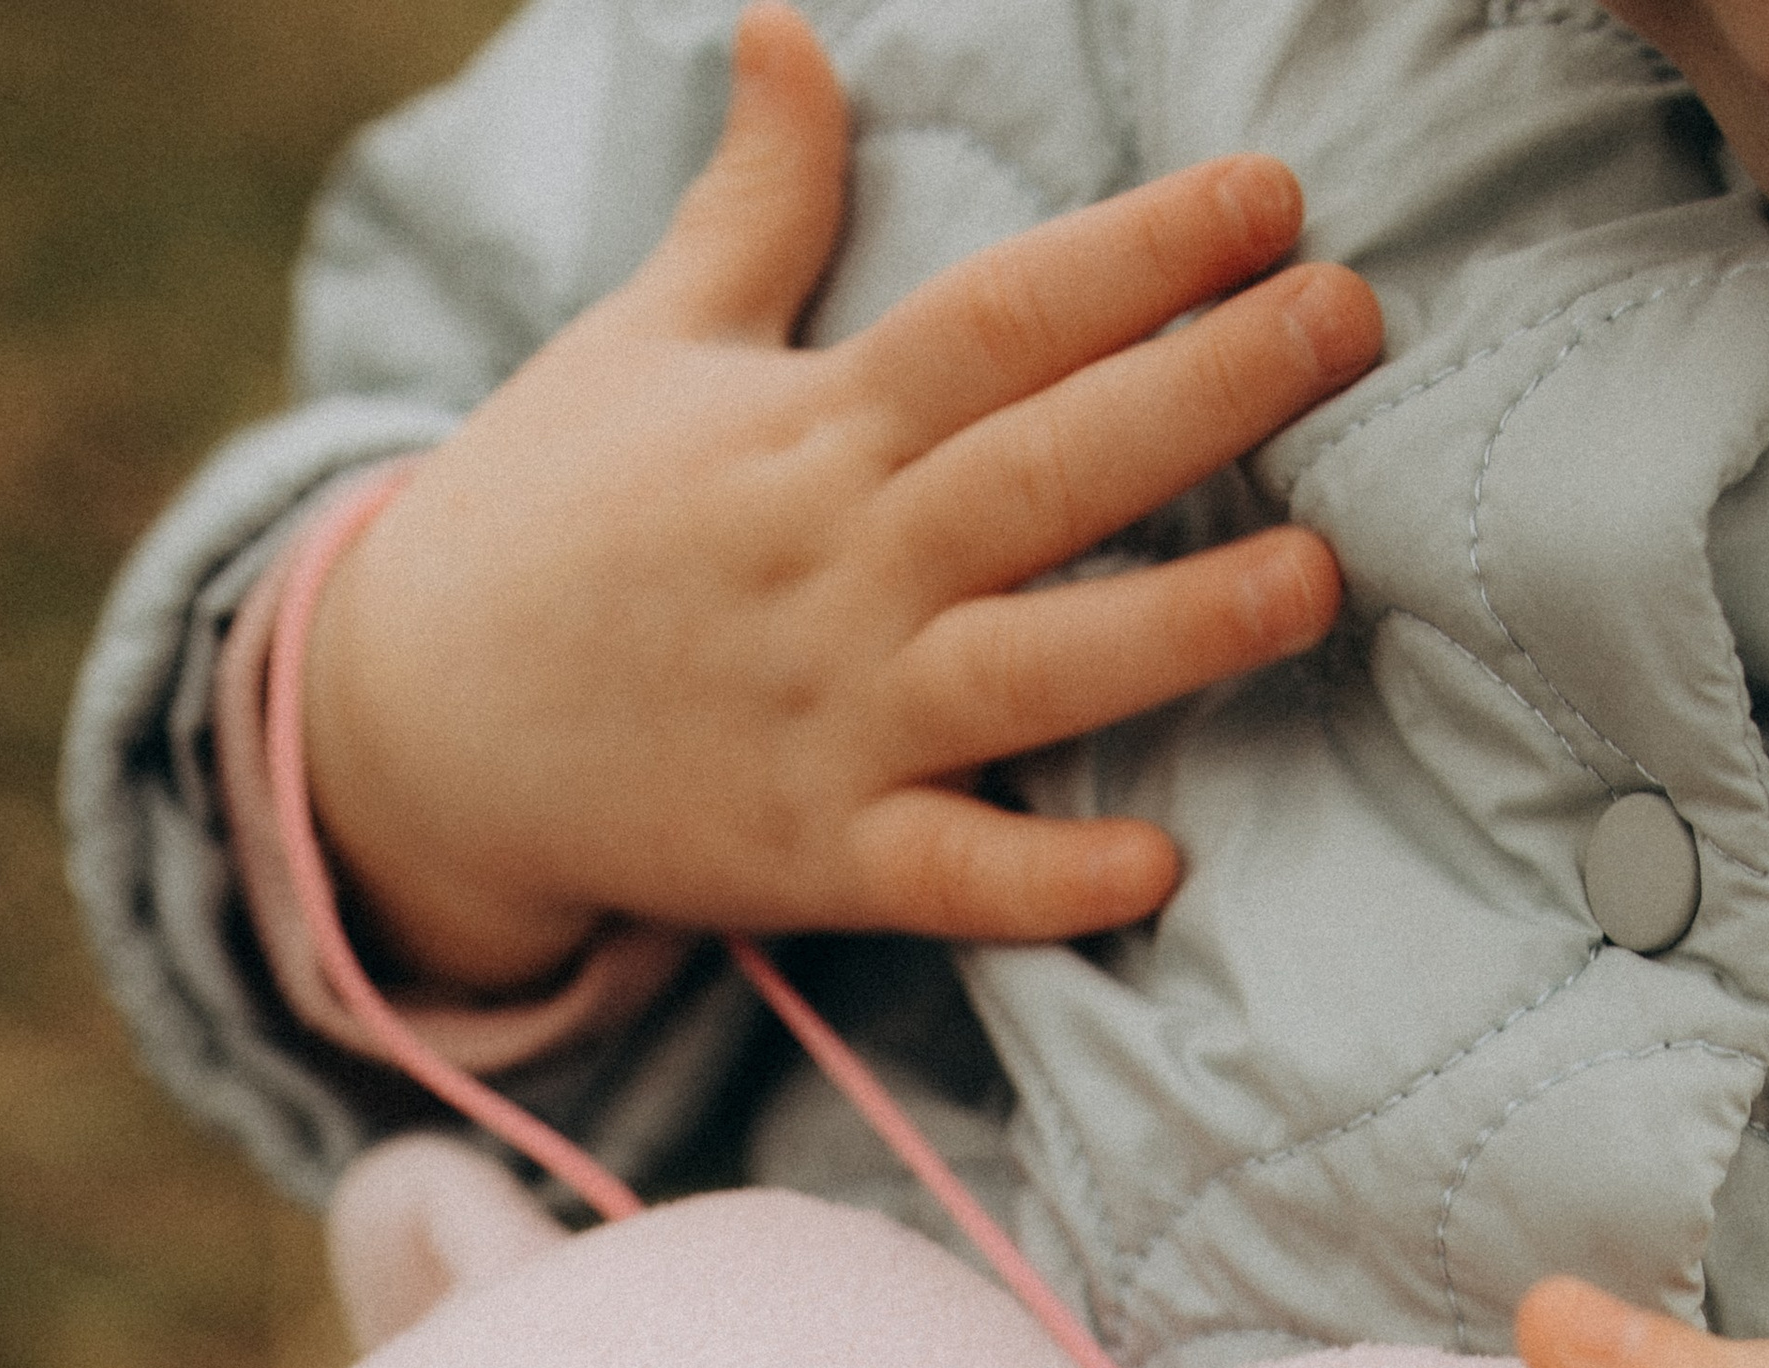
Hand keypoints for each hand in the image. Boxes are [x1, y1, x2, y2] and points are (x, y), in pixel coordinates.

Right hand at [303, 4, 1380, 993]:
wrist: (413, 728)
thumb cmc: (546, 519)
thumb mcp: (645, 340)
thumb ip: (754, 203)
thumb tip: (787, 26)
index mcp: (812, 425)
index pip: (1001, 316)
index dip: (1142, 252)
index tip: (1273, 196)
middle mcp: (837, 566)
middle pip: (1046, 463)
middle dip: (1207, 390)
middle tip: (1354, 322)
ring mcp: (831, 719)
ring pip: (1029, 668)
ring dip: (1174, 628)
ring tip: (1313, 578)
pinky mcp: (815, 856)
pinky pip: (949, 874)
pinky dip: (1047, 881)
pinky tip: (1160, 869)